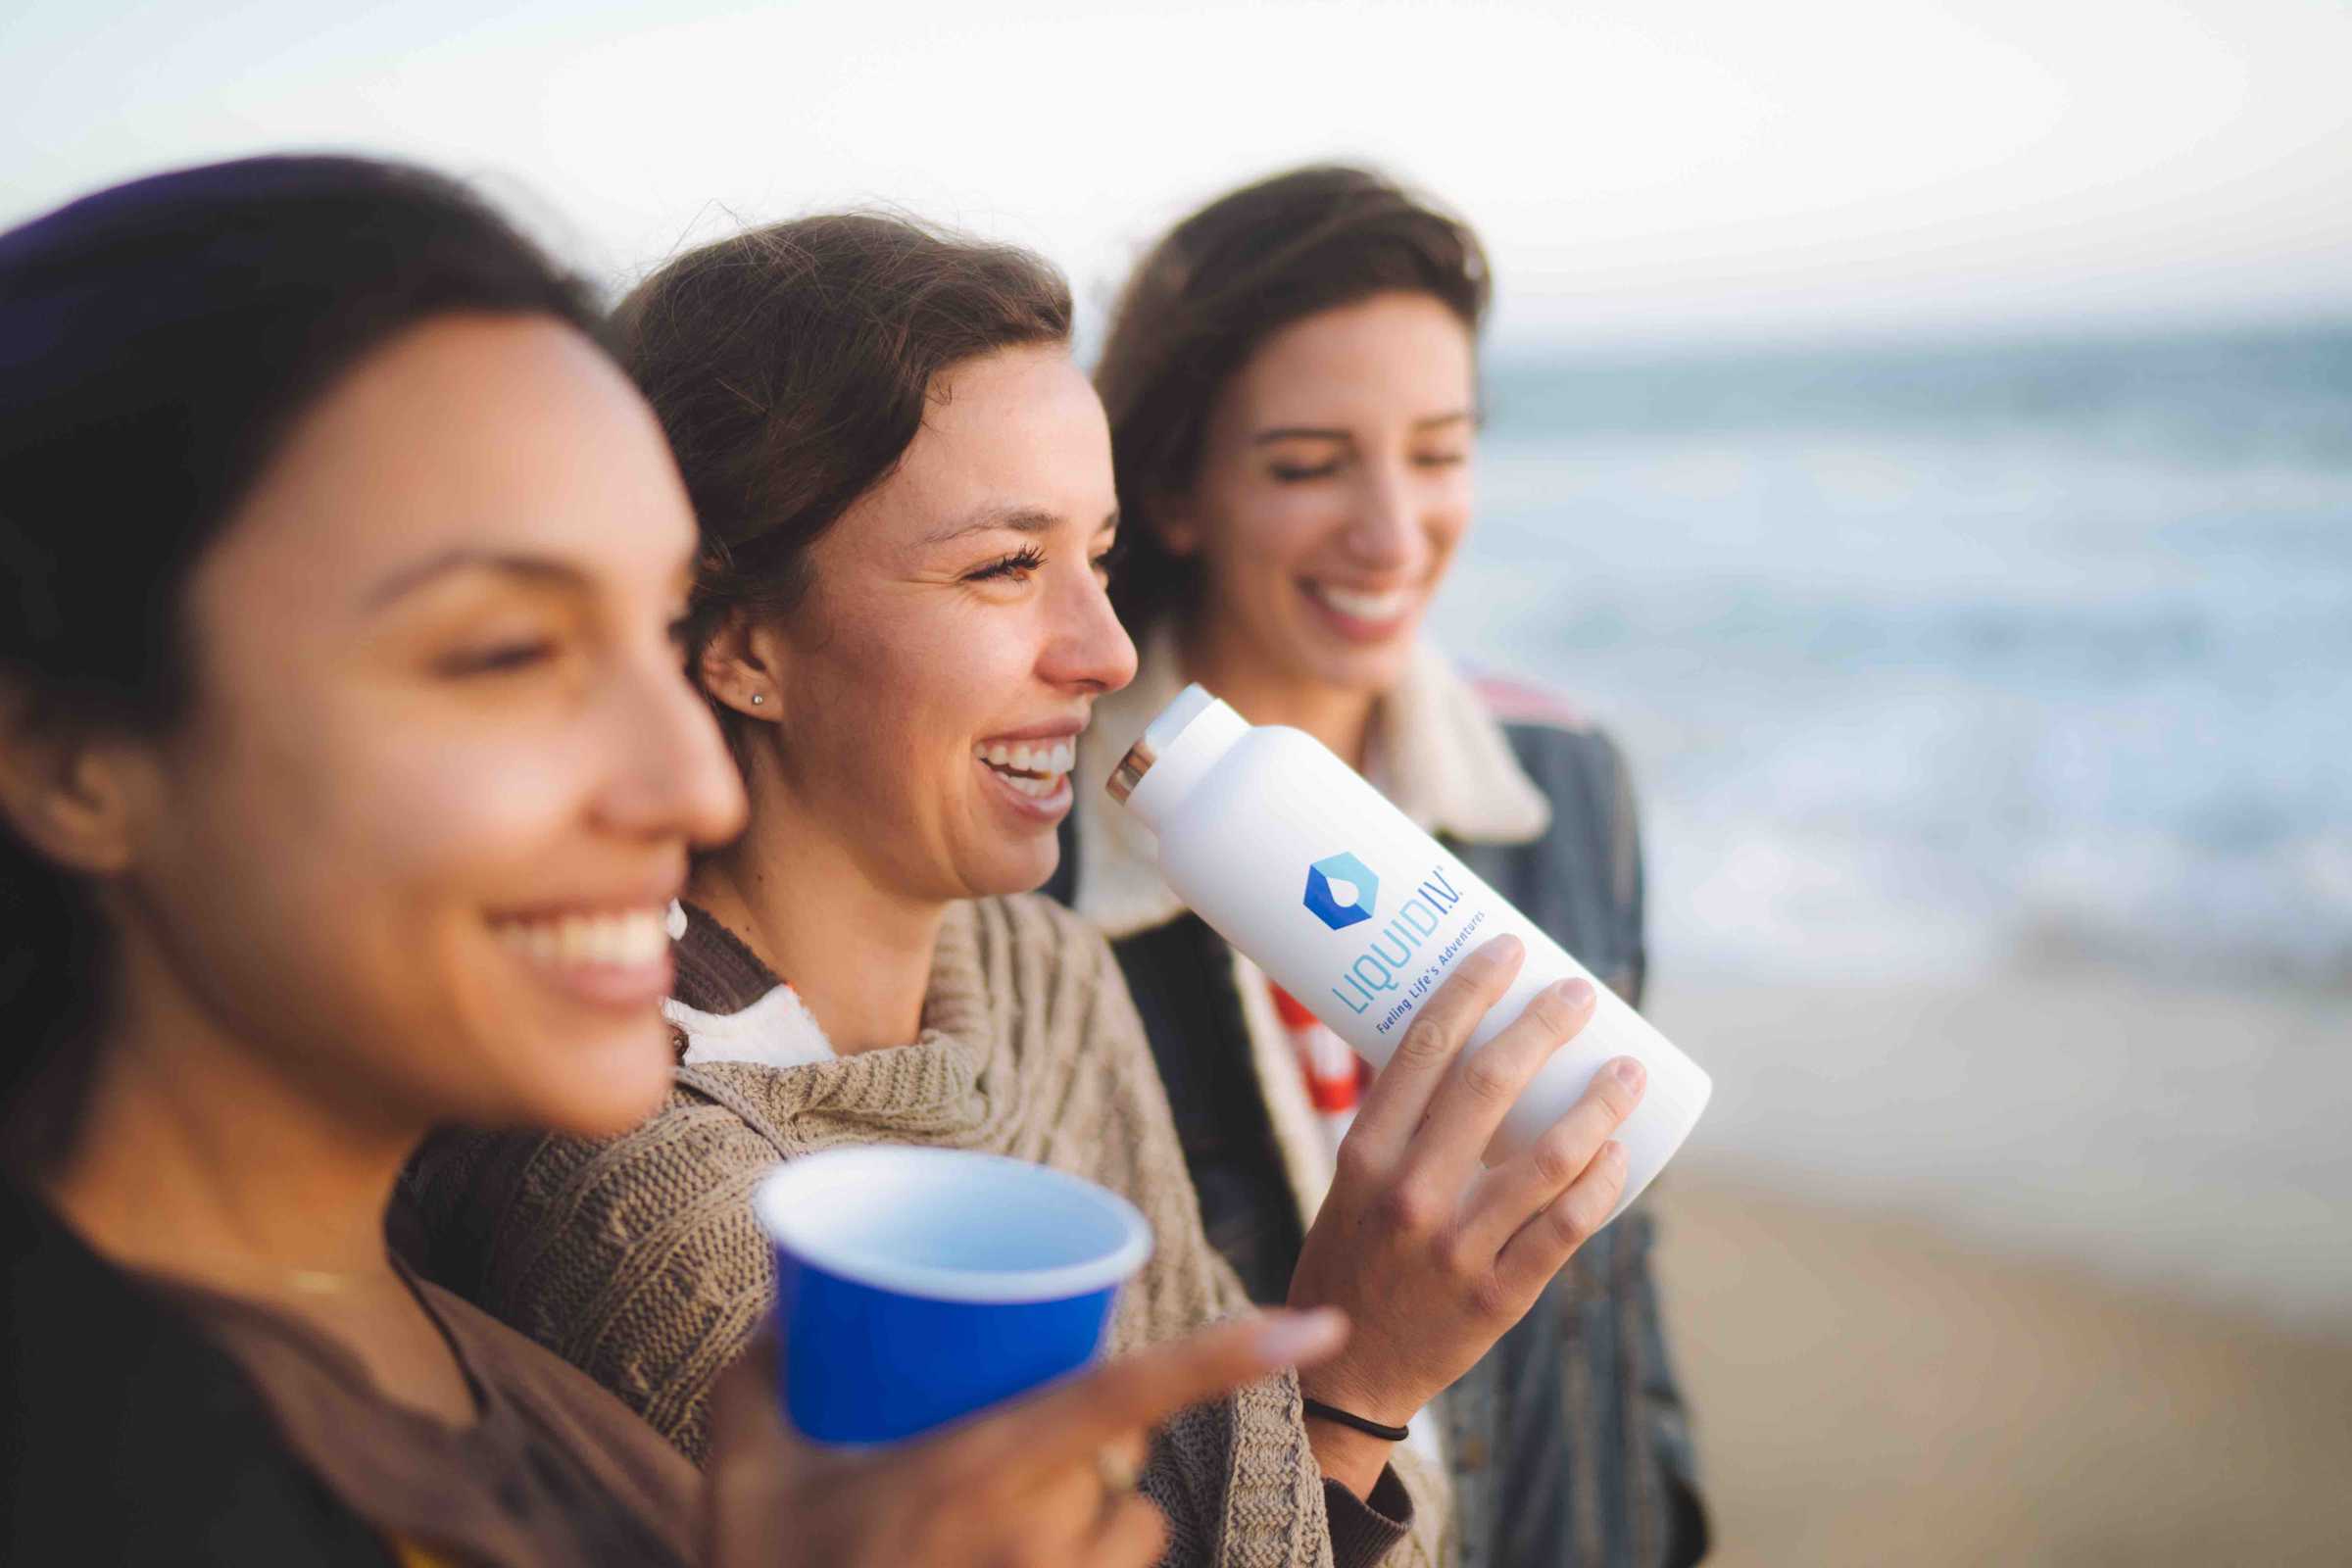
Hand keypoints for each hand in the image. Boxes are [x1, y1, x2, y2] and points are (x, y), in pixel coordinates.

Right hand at [704, 1308, 1347, 1567]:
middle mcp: (1037, 1538)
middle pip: (1122, 1455)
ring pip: (1133, 1527)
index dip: (1225, 1357)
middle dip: (1091, 1437)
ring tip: (1005, 1528)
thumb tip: (789, 1300)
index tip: (1317, 1326)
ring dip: (1099, 1512)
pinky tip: (1027, 1561)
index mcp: (976, 1472)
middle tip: (1007, 1449)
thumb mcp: (743, 1473)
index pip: (1124, 1395)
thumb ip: (760, 1372)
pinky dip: (1097, 1566)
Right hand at [1286, 935, 1642, 1492]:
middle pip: (1490, 1086)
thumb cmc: (1351, 1262)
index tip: (1508, 951)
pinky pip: (1566, 1229)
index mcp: (1364, 1157)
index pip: (1422, 1051)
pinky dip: (1601, 1184)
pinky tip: (1623, 1153)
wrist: (1344, 1377)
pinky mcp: (1498, 1297)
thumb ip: (1401, 1133)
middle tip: (1581, 993)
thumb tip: (1467, 1052)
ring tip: (1629, 1069)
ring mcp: (1457, 1249)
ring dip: (1599, 1103)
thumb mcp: (1350, 1187)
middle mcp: (1409, 1197)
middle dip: (1545, 1026)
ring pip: (1548, 1158)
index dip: (1470, 990)